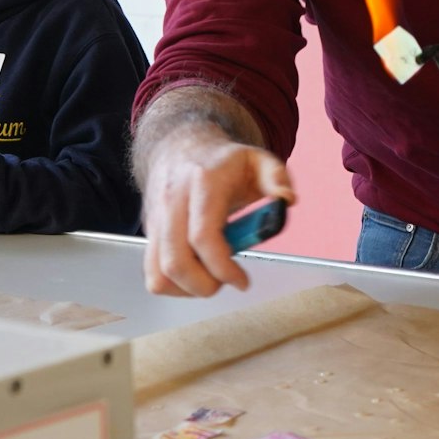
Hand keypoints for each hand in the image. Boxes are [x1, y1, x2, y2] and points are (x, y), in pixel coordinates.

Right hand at [141, 125, 295, 297]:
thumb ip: (277, 177)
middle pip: (176, 262)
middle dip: (206, 285)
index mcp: (202, 184)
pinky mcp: (150, 234)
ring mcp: (157, 220)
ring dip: (189, 289)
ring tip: (213, 277)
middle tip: (228, 281)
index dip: (222, 267)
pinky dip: (174, 286)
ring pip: (159, 274)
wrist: (181, 149)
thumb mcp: (257, 160)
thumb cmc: (222, 162)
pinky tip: (196, 275)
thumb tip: (287, 200)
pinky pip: (153, 274)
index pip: (203, 236)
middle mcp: (172, 203)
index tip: (242, 280)